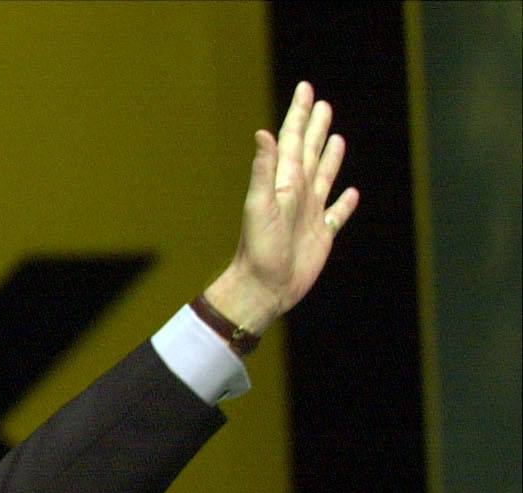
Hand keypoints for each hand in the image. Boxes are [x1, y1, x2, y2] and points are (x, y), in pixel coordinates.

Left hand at [204, 81, 360, 335]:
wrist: (264, 287)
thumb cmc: (258, 248)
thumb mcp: (260, 205)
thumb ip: (263, 170)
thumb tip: (263, 133)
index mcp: (284, 182)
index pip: (292, 140)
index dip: (299, 114)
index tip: (306, 89)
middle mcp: (298, 194)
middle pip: (309, 152)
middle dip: (314, 127)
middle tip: (321, 103)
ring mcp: (310, 213)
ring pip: (324, 177)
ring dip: (330, 156)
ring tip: (336, 137)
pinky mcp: (321, 235)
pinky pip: (337, 214)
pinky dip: (344, 203)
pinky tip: (351, 193)